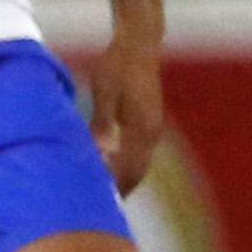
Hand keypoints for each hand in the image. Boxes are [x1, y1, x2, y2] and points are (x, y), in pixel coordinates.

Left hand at [86, 37, 163, 196]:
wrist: (139, 44)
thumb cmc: (117, 65)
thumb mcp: (104, 92)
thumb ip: (102, 123)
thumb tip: (99, 152)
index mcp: (142, 128)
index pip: (130, 170)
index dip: (115, 188)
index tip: (99, 203)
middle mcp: (151, 132)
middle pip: (137, 172)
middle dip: (119, 189)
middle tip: (98, 207)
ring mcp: (152, 127)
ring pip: (139, 163)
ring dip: (122, 177)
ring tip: (101, 191)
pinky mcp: (148, 122)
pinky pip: (139, 152)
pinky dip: (125, 164)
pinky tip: (108, 166)